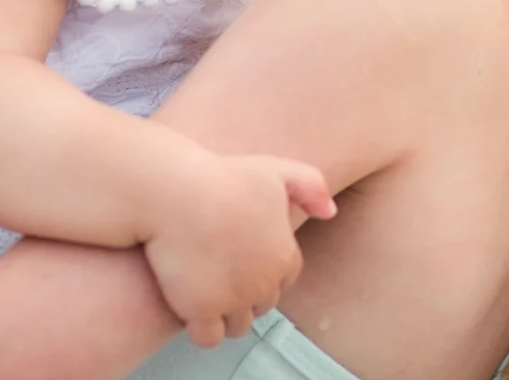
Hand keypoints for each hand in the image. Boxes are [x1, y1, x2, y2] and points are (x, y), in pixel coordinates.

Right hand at [143, 154, 335, 347]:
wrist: (178, 190)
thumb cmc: (224, 177)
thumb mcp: (274, 170)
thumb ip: (309, 186)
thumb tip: (330, 212)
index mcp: (284, 255)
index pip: (283, 280)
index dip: (264, 272)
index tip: (243, 259)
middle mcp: (265, 283)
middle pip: (261, 305)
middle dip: (245, 295)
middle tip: (220, 273)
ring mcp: (234, 300)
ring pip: (237, 326)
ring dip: (224, 315)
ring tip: (204, 290)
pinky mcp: (201, 310)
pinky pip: (208, 337)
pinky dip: (200, 328)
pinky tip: (188, 305)